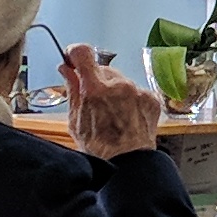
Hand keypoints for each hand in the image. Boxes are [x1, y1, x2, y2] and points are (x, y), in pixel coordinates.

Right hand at [59, 42, 162, 159]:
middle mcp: (118, 85)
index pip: (83, 52)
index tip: (73, 58)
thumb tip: (66, 70)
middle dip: (96, 80)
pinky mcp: (150, 97)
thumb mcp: (75, 120)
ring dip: (114, 90)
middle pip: (102, 68)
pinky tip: (126, 116)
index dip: (76, 53)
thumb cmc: (100, 147)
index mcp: (95, 89)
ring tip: (112, 113)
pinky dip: (130, 99)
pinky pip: (136, 90)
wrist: (128, 163)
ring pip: (120, 79)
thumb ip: (72, 89)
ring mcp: (137, 90)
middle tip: (94, 100)